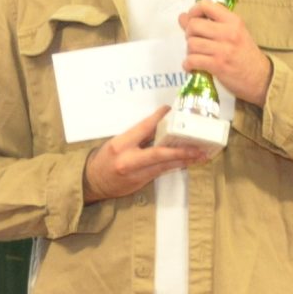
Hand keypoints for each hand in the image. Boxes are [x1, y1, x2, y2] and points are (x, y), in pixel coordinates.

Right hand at [84, 107, 212, 203]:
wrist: (92, 182)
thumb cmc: (105, 159)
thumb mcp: (117, 142)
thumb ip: (137, 136)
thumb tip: (160, 125)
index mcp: (120, 143)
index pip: (144, 128)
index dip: (160, 119)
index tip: (172, 110)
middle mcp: (128, 159)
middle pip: (159, 153)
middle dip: (180, 150)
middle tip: (198, 146)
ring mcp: (134, 173)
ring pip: (163, 165)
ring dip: (183, 159)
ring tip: (200, 155)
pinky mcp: (139, 183)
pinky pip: (160, 172)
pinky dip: (174, 166)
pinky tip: (186, 162)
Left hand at [180, 0, 272, 103]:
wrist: (260, 77)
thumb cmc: (245, 54)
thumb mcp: (234, 32)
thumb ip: (211, 23)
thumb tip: (182, 17)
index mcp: (233, 20)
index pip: (205, 5)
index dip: (193, 12)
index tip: (192, 20)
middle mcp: (228, 32)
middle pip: (194, 25)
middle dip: (188, 34)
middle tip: (195, 41)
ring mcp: (223, 49)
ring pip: (191, 43)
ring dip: (189, 51)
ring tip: (195, 55)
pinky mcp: (218, 65)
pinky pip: (193, 60)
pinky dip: (188, 64)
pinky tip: (191, 66)